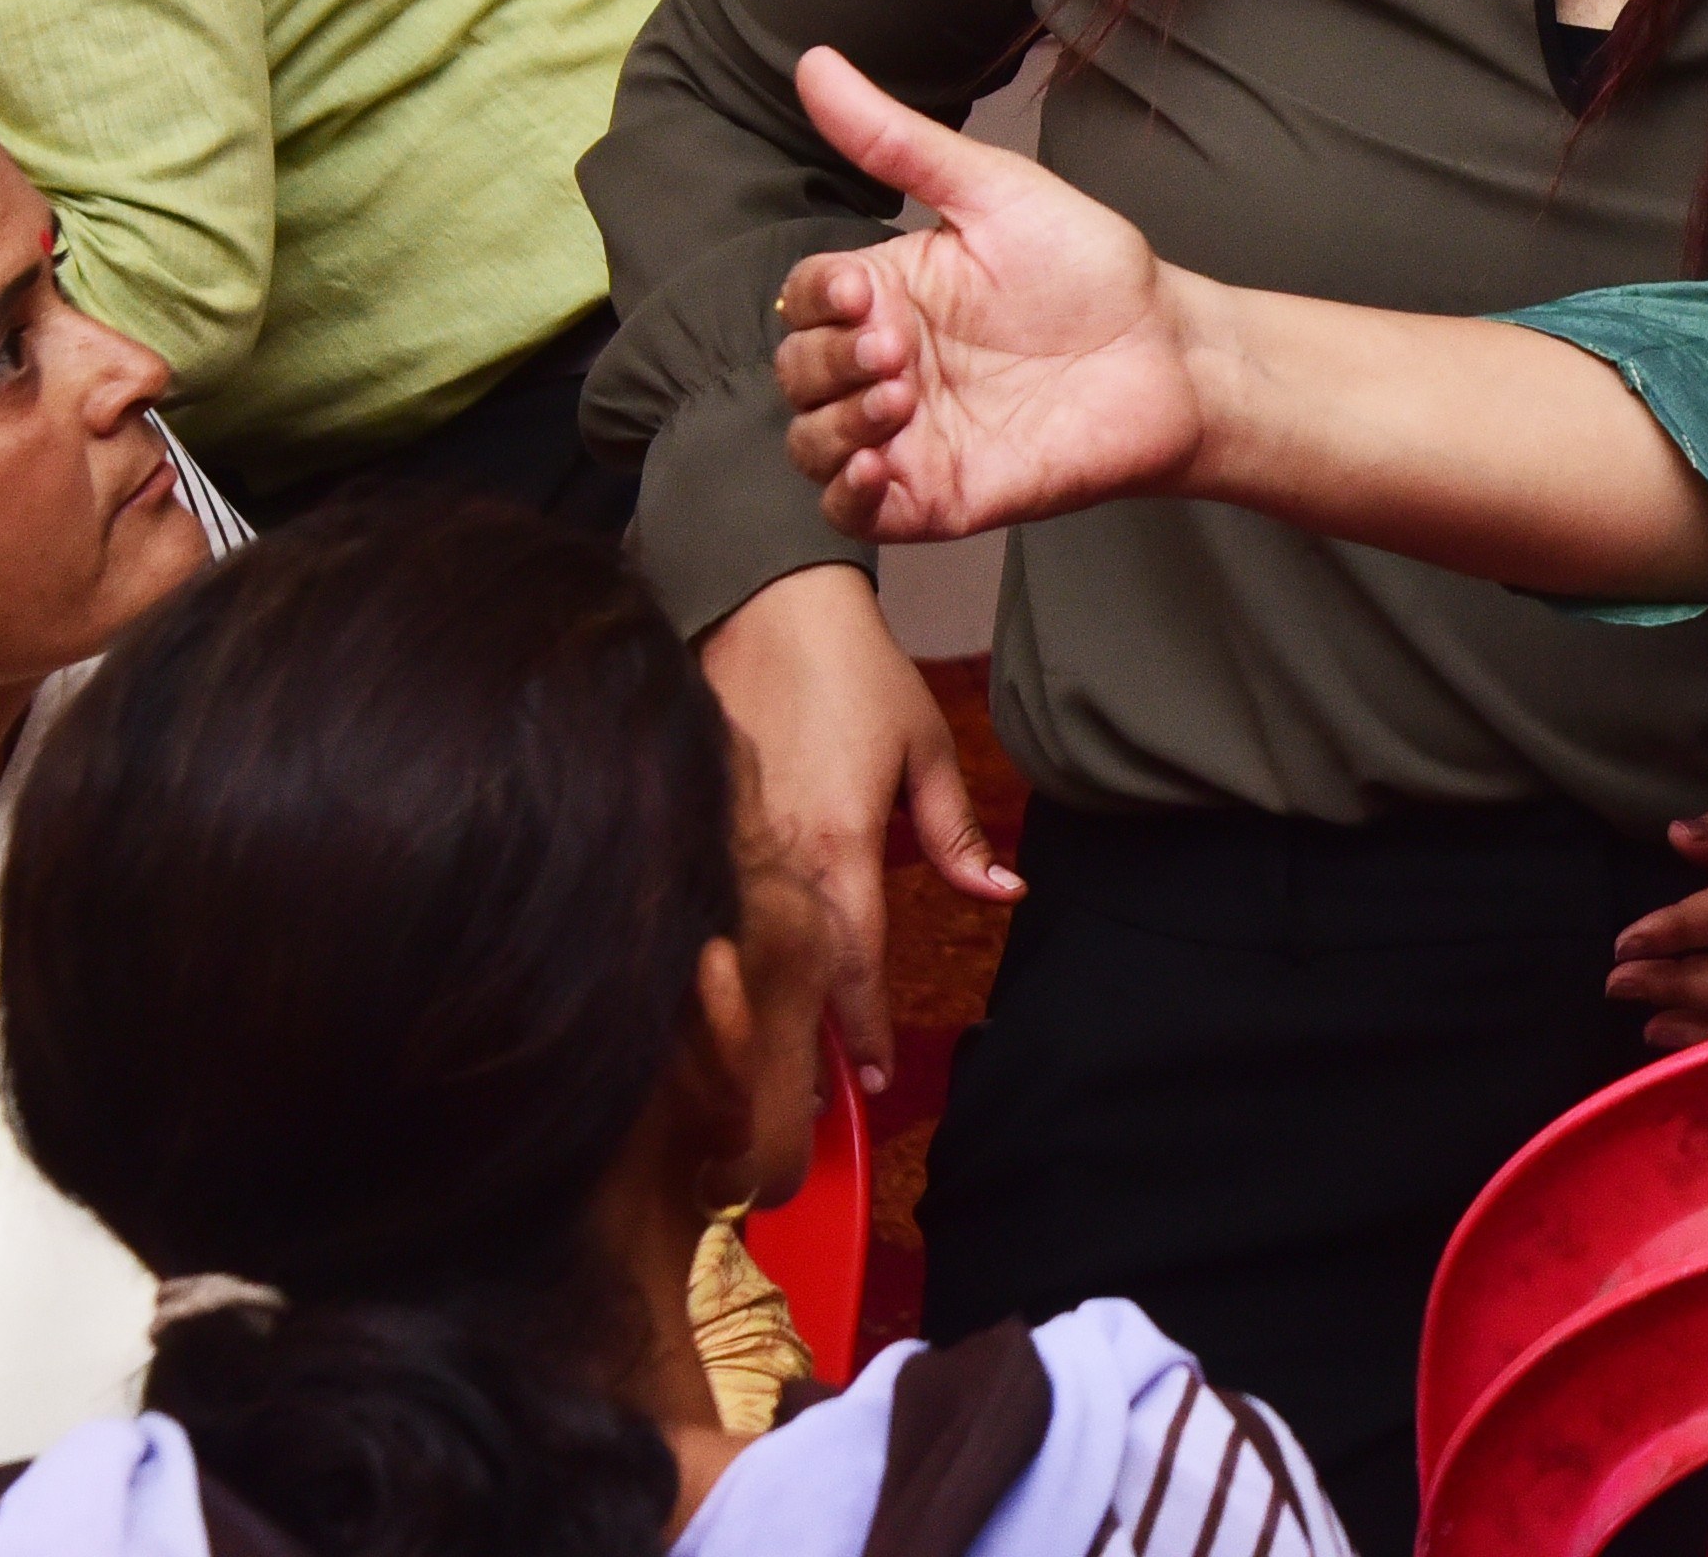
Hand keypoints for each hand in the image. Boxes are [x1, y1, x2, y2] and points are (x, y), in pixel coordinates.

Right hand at [699, 562, 1017, 1090]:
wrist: (767, 602)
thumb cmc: (853, 671)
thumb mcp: (924, 748)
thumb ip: (956, 832)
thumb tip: (1004, 893)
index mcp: (841, 844)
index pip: (856, 962)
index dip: (865, 1026)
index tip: (874, 1078)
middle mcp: (780, 854)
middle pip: (795, 974)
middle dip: (808, 1043)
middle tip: (821, 1105)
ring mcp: (734, 838)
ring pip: (749, 948)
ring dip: (766, 1007)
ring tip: (776, 1068)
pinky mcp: (703, 818)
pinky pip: (718, 902)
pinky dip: (729, 949)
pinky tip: (732, 983)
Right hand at [776, 47, 1210, 540]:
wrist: (1169, 353)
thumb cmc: (1089, 268)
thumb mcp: (993, 192)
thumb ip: (897, 142)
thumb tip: (814, 62)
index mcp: (890, 291)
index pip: (805, 296)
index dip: (816, 297)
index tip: (859, 290)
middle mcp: (887, 363)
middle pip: (797, 370)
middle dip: (826, 361)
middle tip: (897, 350)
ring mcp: (908, 433)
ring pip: (810, 443)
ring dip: (831, 424)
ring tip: (896, 398)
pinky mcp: (937, 494)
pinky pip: (854, 511)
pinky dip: (847, 494)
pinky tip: (881, 463)